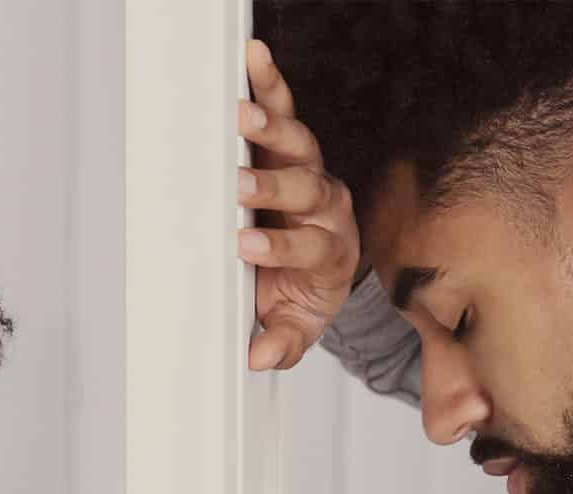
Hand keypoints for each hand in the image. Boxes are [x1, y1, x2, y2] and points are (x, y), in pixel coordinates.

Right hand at [238, 37, 359, 372]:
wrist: (321, 268)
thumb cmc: (302, 293)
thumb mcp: (297, 326)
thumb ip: (283, 343)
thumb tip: (260, 356)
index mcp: (332, 250)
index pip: (311, 246)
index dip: (283, 246)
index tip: (248, 245)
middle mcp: (328, 205)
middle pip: (307, 188)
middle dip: (273, 186)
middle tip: (240, 183)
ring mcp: (311, 171)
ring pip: (298, 144)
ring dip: (270, 127)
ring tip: (240, 112)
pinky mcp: (293, 147)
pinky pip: (285, 109)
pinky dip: (270, 83)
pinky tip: (253, 57)